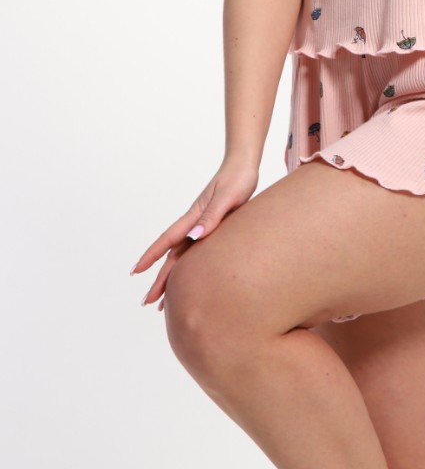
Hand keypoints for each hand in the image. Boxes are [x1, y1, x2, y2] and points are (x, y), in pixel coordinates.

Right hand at [130, 156, 259, 310]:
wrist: (244, 166)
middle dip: (158, 278)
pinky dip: (188, 268)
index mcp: (194, 216)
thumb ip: (212, 216)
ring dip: (171, 277)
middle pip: (171, 255)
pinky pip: (195, 253)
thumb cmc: (238, 180)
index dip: (151, 256)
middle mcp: (193, 223)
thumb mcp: (227, 198)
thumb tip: (194, 236)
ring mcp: (201, 225)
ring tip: (163, 301)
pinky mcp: (213, 227)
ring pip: (181, 257)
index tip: (135, 271)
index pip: (168, 240)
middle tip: (146, 301)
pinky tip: (189, 279)